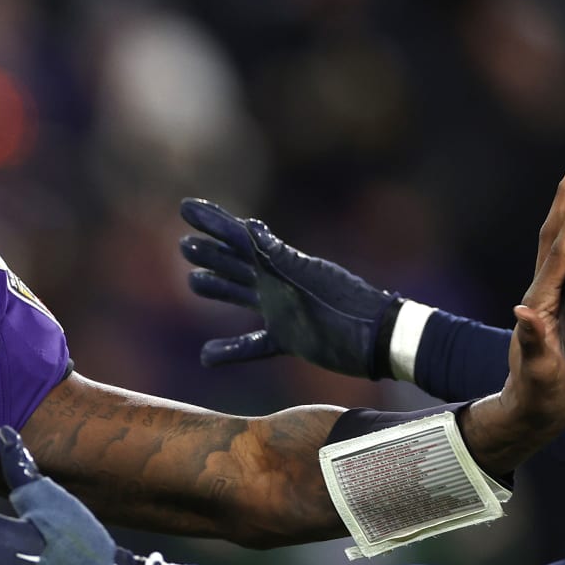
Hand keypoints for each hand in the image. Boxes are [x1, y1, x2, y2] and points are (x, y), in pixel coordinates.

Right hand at [180, 198, 399, 377]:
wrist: (381, 340)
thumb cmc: (346, 312)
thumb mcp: (308, 282)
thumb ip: (277, 258)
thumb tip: (250, 226)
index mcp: (280, 264)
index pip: (238, 238)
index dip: (211, 221)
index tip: (185, 207)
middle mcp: (279, 282)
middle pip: (236, 263)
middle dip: (210, 253)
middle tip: (183, 245)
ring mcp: (285, 309)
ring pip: (242, 295)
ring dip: (218, 288)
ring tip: (192, 281)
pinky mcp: (291, 337)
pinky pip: (254, 343)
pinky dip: (231, 350)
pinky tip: (207, 357)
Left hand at [459, 157, 564, 469]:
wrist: (532, 412)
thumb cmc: (539, 396)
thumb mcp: (539, 374)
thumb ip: (532, 344)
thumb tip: (522, 312)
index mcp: (544, 303)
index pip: (559, 252)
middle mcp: (546, 292)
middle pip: (556, 235)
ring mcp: (555, 296)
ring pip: (564, 244)